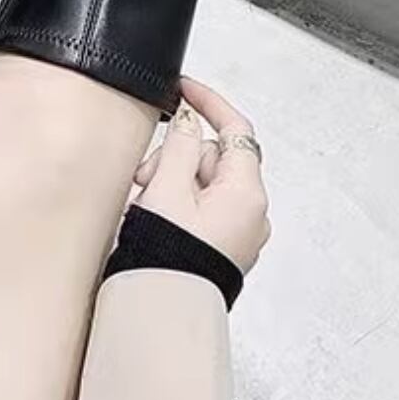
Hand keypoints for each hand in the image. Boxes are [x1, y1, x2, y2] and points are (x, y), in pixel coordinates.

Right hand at [133, 78, 270, 273]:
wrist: (163, 310)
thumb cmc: (169, 255)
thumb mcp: (169, 187)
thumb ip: (181, 145)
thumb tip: (190, 120)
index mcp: (246, 193)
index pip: (235, 129)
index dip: (208, 102)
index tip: (184, 88)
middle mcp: (252, 213)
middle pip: (214, 157)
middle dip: (177, 156)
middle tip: (145, 174)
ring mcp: (240, 232)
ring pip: (205, 182)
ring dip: (173, 180)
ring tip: (145, 201)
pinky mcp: (224, 247)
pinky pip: (203, 207)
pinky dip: (179, 201)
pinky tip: (155, 213)